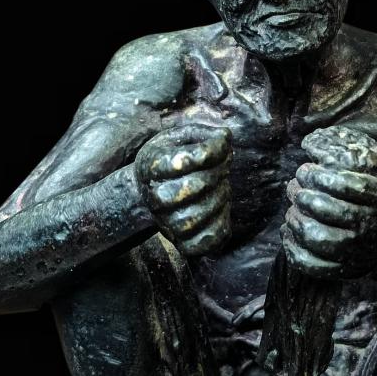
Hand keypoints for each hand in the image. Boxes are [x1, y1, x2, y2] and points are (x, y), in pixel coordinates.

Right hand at [134, 124, 231, 255]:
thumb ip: (203, 132)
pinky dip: (221, 226)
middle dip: (219, 172)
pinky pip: (207, 242)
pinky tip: (220, 209)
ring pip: (200, 216)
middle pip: (196, 186)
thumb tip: (225, 137)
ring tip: (221, 187)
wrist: (152, 191)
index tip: (223, 142)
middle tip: (224, 166)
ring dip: (221, 197)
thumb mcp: (181, 136)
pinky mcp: (184, 244)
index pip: (184, 161)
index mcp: (152, 166)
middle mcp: (155, 198)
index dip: (211, 150)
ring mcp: (167, 224)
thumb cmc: (172, 157)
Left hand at [282, 125, 376, 278]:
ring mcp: (355, 251)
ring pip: (315, 236)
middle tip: (295, 186)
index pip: (344, 185)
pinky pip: (312, 263)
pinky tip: (288, 232)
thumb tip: (315, 148)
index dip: (319, 176)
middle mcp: (366, 225)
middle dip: (302, 193)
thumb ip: (357, 171)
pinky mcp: (344, 270)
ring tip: (293, 207)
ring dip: (296, 218)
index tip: (307, 169)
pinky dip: (293, 248)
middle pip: (324, 209)